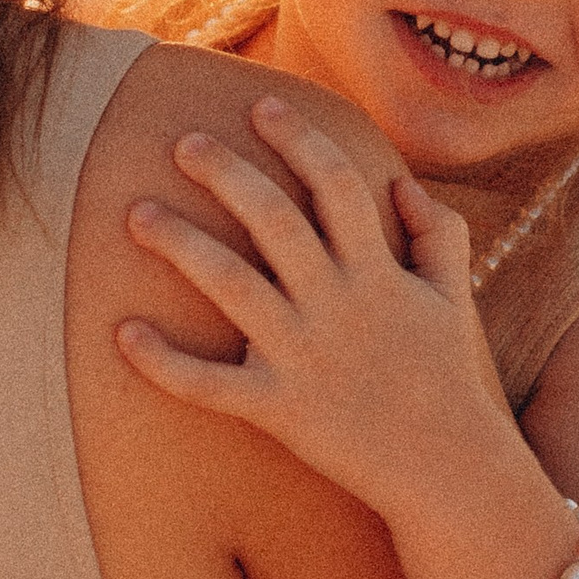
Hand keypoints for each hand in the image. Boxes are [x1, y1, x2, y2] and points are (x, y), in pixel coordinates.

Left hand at [118, 96, 516, 532]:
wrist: (449, 472)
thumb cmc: (448, 383)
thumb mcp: (456, 300)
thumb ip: (438, 236)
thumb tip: (404, 186)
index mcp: (378, 273)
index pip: (334, 184)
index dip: (299, 138)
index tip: (263, 107)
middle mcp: (338, 305)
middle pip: (273, 219)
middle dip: (225, 173)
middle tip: (182, 143)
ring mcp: (305, 357)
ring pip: (230, 284)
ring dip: (179, 244)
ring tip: (135, 213)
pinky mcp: (279, 409)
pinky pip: (210, 385)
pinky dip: (163, 363)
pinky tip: (122, 334)